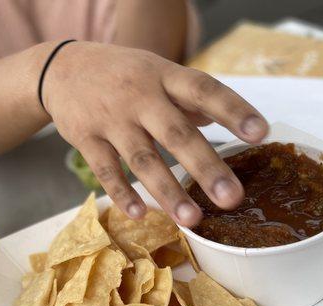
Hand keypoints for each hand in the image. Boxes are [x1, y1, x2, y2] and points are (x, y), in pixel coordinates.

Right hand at [43, 42, 267, 226]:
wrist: (61, 68)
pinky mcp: (85, 137)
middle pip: (176, 133)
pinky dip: (121, 193)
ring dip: (167, 191)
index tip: (261, 134)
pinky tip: (139, 214)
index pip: (204, 89)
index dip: (233, 110)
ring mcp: (110, 118)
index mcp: (163, 76)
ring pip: (142, 159)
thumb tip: (218, 120)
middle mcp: (139, 96)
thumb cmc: (119, 73)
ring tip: (192, 220)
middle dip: (205, 167)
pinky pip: (105, 169)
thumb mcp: (154, 71)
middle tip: (232, 198)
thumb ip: (185, 96)